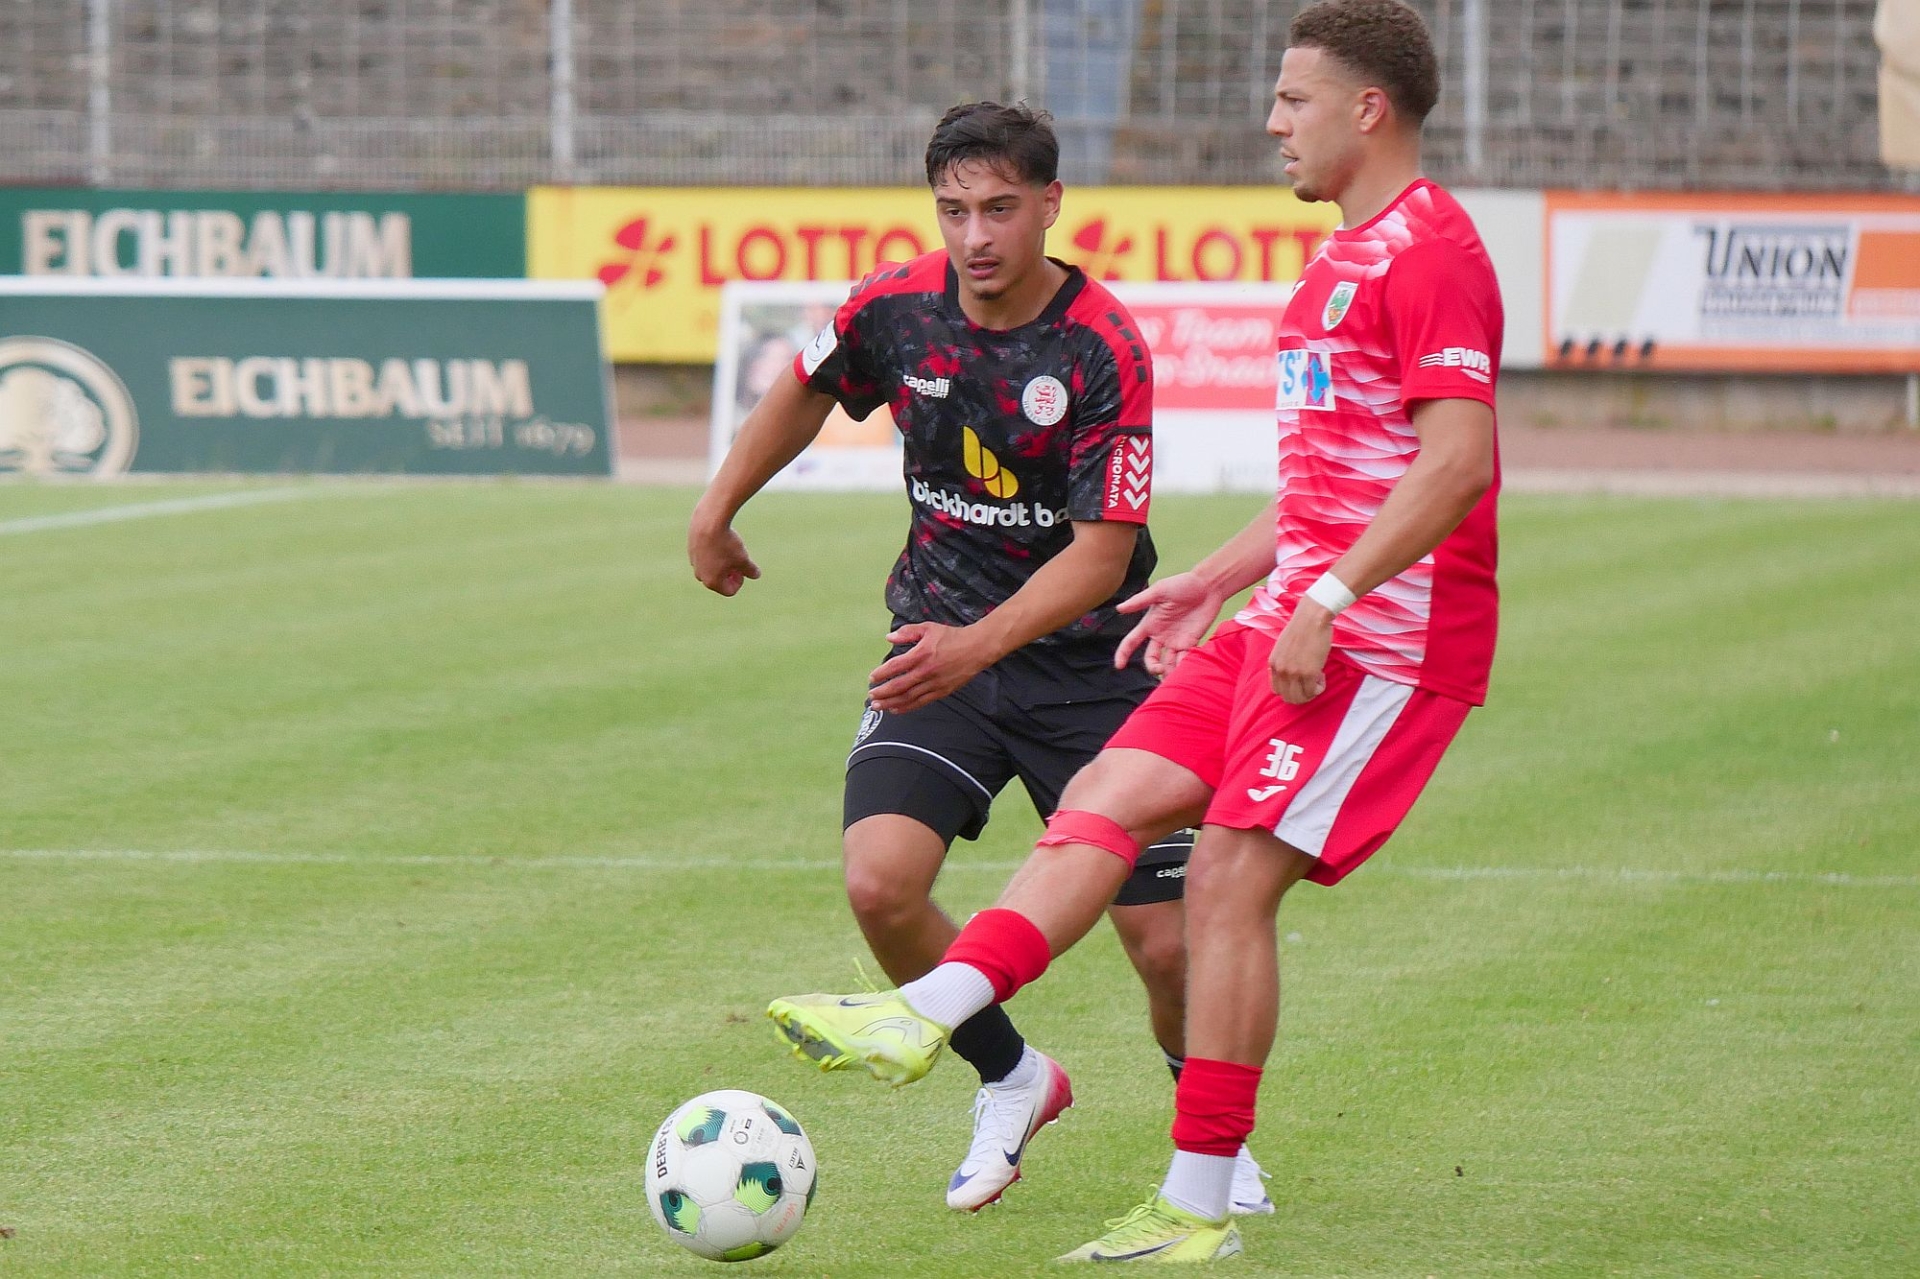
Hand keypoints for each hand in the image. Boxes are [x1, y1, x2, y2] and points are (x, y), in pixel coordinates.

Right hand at [687, 514, 760, 596]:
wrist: (708, 521)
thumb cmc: (727, 543)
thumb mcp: (743, 558)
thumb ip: (750, 570)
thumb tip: (756, 575)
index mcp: (712, 582)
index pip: (730, 590)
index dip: (740, 580)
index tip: (743, 567)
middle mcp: (700, 575)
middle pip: (718, 580)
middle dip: (729, 573)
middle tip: (736, 559)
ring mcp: (694, 562)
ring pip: (710, 567)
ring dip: (721, 562)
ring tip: (728, 548)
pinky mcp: (691, 549)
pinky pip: (704, 556)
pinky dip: (713, 552)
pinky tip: (719, 540)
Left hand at [867, 623, 993, 713]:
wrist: (977, 648)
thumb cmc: (952, 636)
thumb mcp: (928, 628)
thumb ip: (907, 632)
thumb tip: (889, 638)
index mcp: (921, 654)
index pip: (896, 666)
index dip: (881, 673)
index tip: (872, 678)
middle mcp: (926, 671)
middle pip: (899, 686)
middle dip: (882, 692)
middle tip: (871, 696)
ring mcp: (934, 683)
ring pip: (908, 697)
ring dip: (891, 703)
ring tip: (877, 706)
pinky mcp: (942, 691)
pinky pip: (921, 702)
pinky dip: (907, 707)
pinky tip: (896, 709)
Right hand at [1114, 572, 1224, 675]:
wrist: (1208, 586)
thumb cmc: (1182, 584)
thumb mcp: (1159, 590)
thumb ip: (1139, 601)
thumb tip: (1119, 609)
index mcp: (1150, 624)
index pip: (1132, 641)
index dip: (1123, 654)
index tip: (1119, 666)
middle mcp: (1161, 635)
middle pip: (1151, 658)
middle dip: (1153, 667)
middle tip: (1159, 669)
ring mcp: (1176, 640)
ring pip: (1168, 663)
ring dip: (1168, 671)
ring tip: (1174, 674)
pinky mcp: (1191, 642)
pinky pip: (1185, 659)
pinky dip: (1183, 666)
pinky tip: (1185, 667)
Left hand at [1268, 603, 1333, 702]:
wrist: (1312, 618)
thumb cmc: (1301, 628)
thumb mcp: (1282, 647)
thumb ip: (1283, 662)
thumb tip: (1290, 675)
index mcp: (1273, 663)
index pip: (1277, 690)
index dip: (1290, 690)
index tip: (1299, 683)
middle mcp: (1281, 670)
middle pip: (1288, 697)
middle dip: (1301, 695)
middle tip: (1310, 685)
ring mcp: (1294, 673)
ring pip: (1301, 697)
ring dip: (1310, 693)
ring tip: (1317, 680)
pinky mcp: (1309, 672)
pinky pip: (1313, 691)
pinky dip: (1319, 687)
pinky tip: (1322, 676)